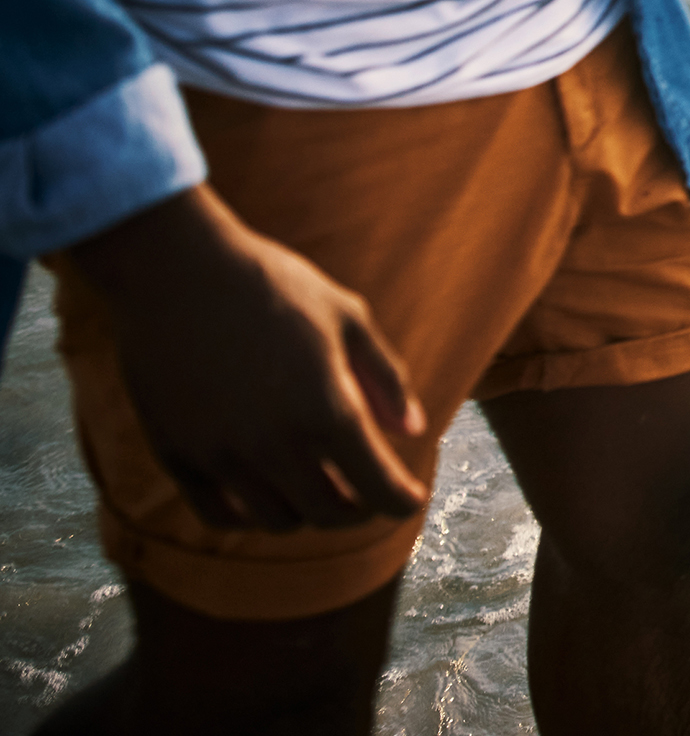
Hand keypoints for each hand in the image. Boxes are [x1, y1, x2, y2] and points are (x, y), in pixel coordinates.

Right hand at [67, 186, 427, 530]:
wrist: (176, 270)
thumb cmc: (272, 285)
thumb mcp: (347, 318)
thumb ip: (385, 379)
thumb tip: (412, 429)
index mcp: (326, 410)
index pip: (377, 488)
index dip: (401, 501)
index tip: (409, 499)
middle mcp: (275, 445)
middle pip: (330, 513)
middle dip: (358, 508)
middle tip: (365, 491)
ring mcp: (222, 455)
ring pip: (277, 520)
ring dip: (307, 512)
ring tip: (318, 486)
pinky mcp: (177, 455)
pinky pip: (220, 513)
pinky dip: (250, 514)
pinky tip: (265, 493)